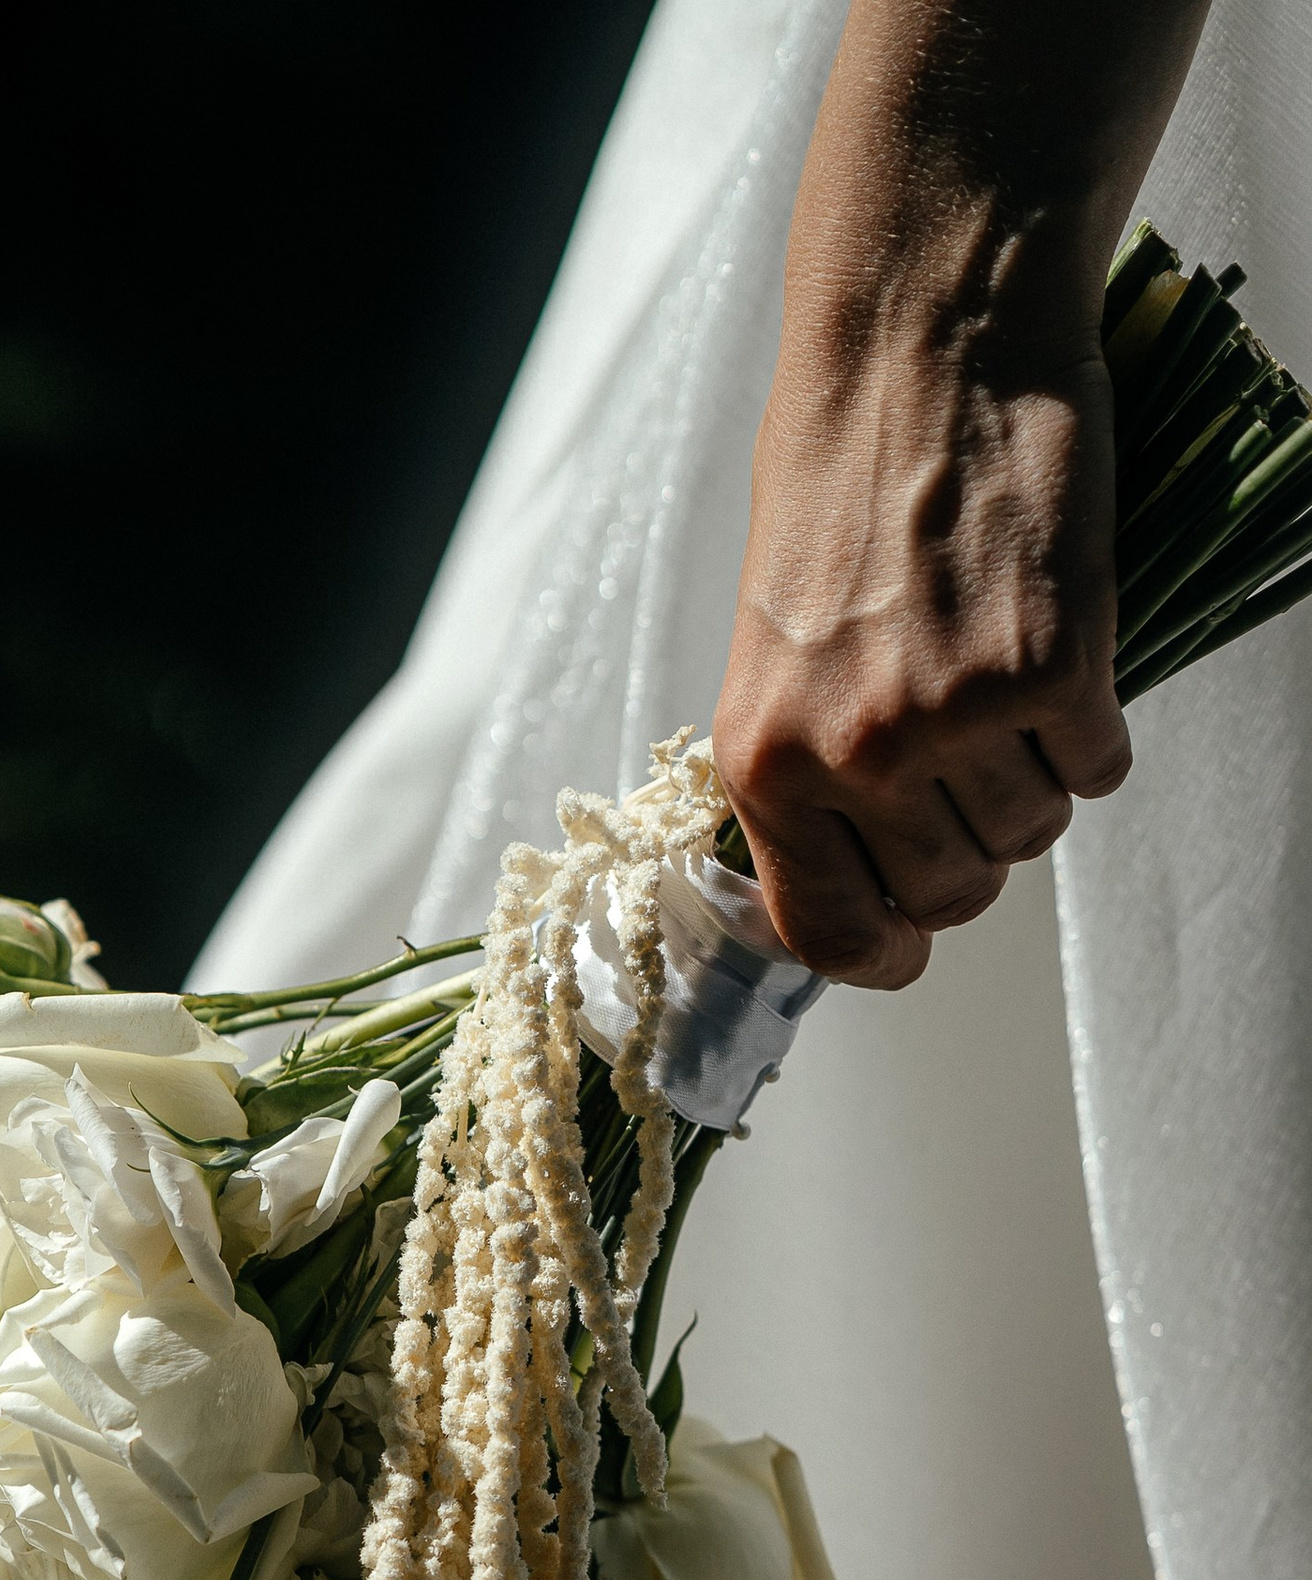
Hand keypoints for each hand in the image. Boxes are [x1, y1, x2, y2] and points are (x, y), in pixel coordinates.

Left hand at [714, 272, 1131, 988]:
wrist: (920, 341)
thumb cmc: (839, 479)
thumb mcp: (775, 648)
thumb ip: (805, 767)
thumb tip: (851, 871)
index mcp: (767, 761)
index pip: (826, 934)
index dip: (881, 952)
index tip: (907, 943)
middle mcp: (856, 754)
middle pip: (949, 894)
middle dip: (972, 850)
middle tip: (974, 766)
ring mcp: (957, 715)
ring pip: (1031, 837)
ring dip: (1035, 782)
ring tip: (1010, 688)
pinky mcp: (1056, 666)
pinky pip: (1098, 766)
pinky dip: (1095, 730)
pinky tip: (1066, 659)